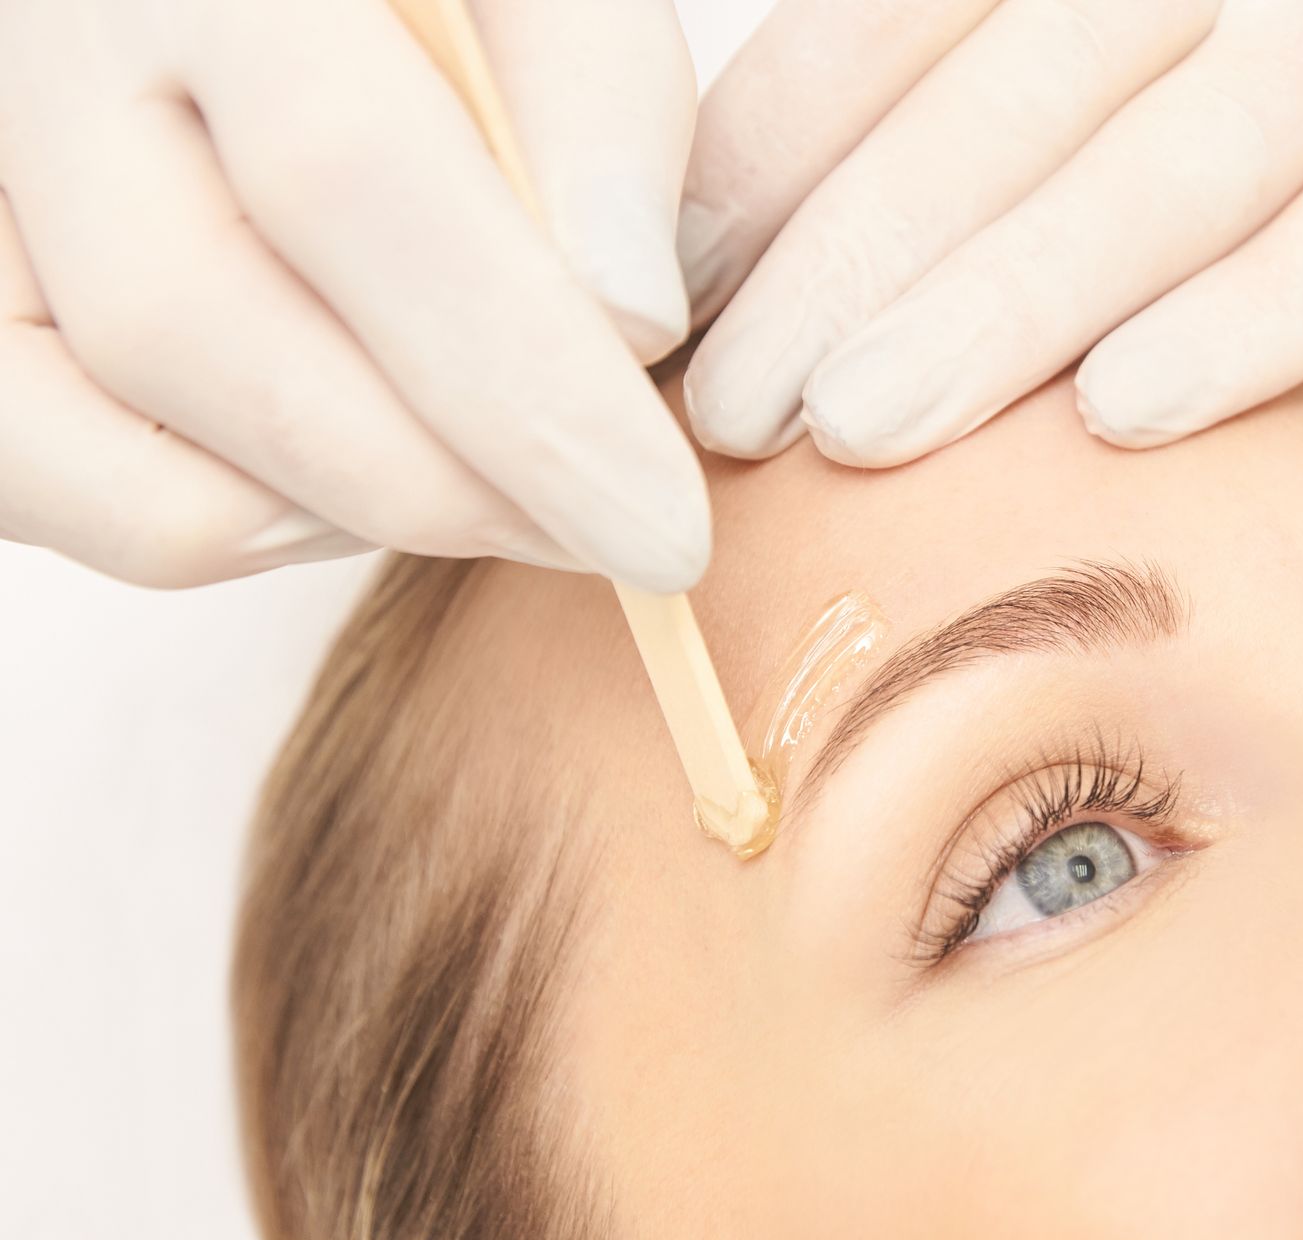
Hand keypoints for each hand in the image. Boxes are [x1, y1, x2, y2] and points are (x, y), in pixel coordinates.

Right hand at [0, 0, 707, 589]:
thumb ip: (593, 104)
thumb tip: (625, 326)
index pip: (345, 174)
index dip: (518, 380)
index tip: (664, 524)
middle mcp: (38, 60)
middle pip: (196, 328)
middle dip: (444, 485)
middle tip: (616, 540)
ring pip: (110, 440)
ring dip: (347, 515)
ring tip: (510, 496)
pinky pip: (52, 481)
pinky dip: (230, 525)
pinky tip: (367, 484)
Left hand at [679, 0, 1302, 464]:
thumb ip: (970, 47)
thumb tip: (756, 220)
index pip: (877, 32)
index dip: (760, 170)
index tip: (669, 304)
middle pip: (994, 110)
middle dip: (846, 266)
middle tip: (730, 415)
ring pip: (1161, 170)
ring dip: (1005, 303)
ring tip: (861, 428)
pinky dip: (1262, 313)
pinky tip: (1129, 415)